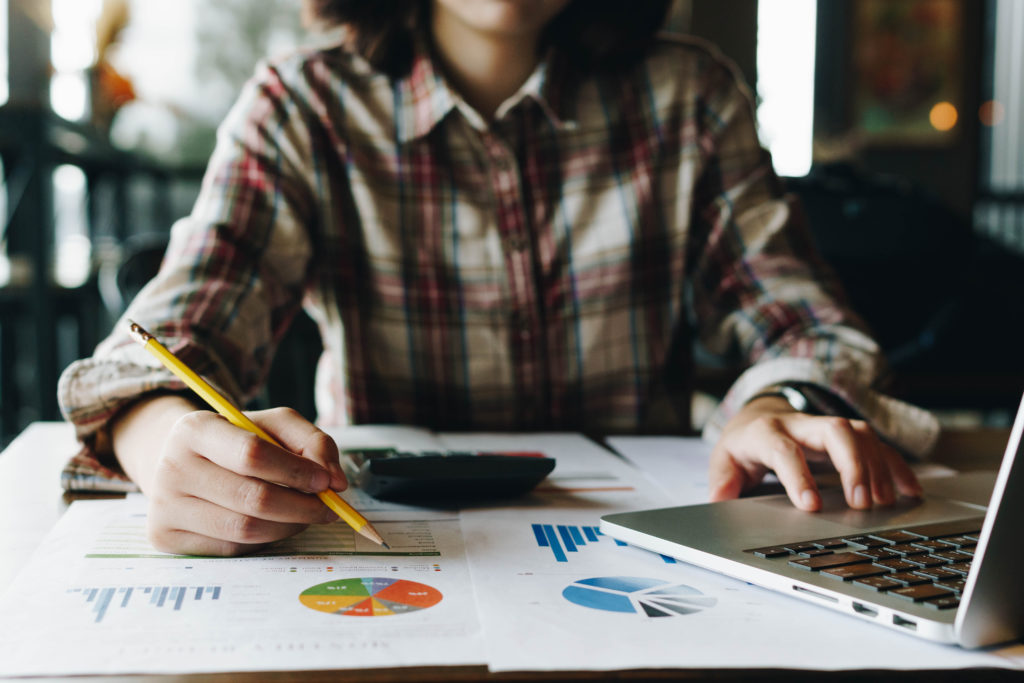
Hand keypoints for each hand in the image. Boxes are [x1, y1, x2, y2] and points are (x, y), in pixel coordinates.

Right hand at [112, 396, 346, 555]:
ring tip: (306, 514)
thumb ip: (312, 442)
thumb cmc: (237, 441)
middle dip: (302, 507)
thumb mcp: (273, 426)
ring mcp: (165, 506)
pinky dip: (265, 540)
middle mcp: (172, 466)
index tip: (327, 482)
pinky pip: (232, 549)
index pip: (252, 454)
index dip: (296, 471)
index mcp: (195, 428)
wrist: (183, 463)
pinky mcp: (166, 538)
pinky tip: (275, 524)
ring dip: (289, 526)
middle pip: (252, 498)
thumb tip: (335, 482)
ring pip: (245, 529)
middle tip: (329, 508)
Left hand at [709, 396, 921, 510]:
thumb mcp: (724, 463)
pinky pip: (878, 444)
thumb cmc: (743, 446)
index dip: (797, 476)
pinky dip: (896, 467)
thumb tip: (720, 503)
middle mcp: (800, 424)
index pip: (783, 449)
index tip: (812, 505)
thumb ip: (722, 484)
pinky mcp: (847, 434)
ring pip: (860, 433)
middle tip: (861, 502)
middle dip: (852, 464)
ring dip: (877, 467)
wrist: (758, 416)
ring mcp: (826, 426)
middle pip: (834, 430)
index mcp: (765, 433)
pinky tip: (909, 491)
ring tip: (884, 503)